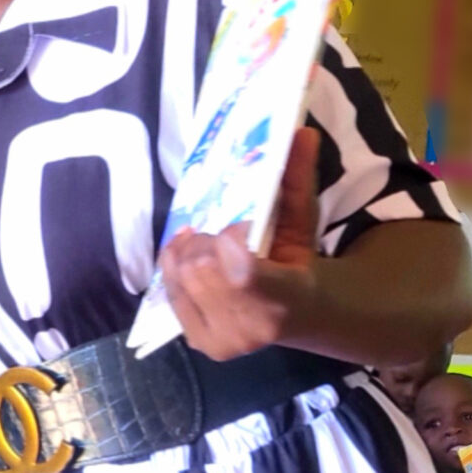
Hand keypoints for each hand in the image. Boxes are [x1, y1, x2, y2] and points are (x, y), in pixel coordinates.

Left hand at [159, 126, 323, 361]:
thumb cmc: (299, 260)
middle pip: (200, 267)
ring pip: (181, 277)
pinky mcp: (198, 341)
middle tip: (219, 233)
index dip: (230, 240)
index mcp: (284, 299)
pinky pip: (170, 293)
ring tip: (205, 244)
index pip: (239, 268)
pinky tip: (193, 259)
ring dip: (188, 252)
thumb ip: (297, 178)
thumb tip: (299, 130)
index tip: (239, 229)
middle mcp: (249, 330)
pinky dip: (176, 269)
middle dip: (206, 242)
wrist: (300, 313)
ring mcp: (219, 341)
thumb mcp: (301, 220)